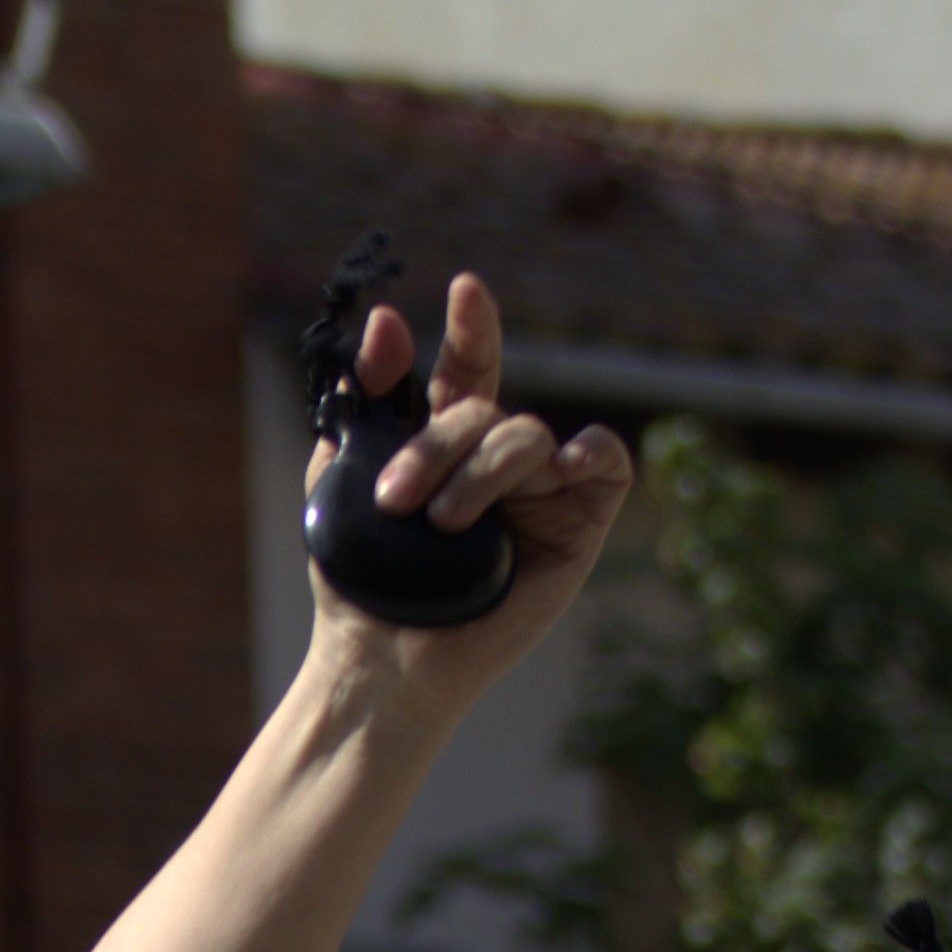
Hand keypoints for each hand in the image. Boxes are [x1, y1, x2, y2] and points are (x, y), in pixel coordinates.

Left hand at [306, 271, 638, 700]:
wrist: (379, 661)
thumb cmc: (360, 583)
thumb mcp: (344, 478)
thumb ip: (367, 400)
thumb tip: (387, 321)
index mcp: (447, 444)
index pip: (468, 371)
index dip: (471, 329)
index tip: (465, 290)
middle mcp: (497, 463)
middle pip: (486, 409)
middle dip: (436, 445)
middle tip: (394, 500)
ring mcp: (540, 494)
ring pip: (528, 436)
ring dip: (479, 472)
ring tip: (443, 525)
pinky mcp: (577, 530)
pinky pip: (607, 465)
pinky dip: (591, 453)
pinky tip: (559, 470)